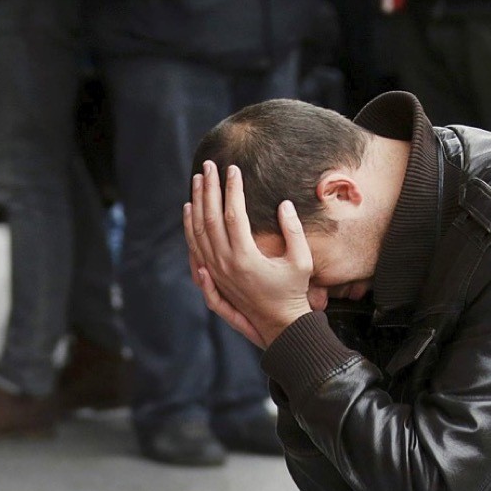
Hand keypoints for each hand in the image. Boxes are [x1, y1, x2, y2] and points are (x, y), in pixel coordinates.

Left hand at [182, 161, 312, 349]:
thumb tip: (284, 204)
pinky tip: (189, 211)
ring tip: (197, 181)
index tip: (234, 169)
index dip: (232, 189)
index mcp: (246, 258)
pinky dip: (189, 227)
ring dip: (196, 204)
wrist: (279, 325)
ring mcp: (216, 272)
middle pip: (210, 219)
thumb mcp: (301, 261)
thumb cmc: (294, 291)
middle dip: (209, 189)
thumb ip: (294, 231)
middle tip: (209, 165)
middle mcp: (225, 265)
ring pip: (198, 233)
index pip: (233, 214)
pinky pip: (195, 248)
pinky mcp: (213, 277)